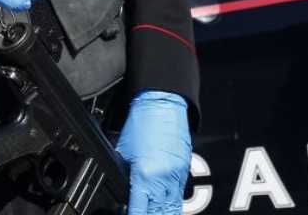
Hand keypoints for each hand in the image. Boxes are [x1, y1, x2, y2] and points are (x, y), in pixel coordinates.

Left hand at [115, 91, 190, 214]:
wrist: (162, 104)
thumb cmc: (142, 122)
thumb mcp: (123, 151)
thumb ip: (125, 174)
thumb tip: (125, 189)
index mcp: (144, 174)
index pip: (139, 210)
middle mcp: (162, 178)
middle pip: (158, 213)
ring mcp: (176, 175)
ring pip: (171, 208)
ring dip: (165, 214)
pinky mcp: (184, 169)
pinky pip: (179, 194)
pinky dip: (173, 204)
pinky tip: (169, 210)